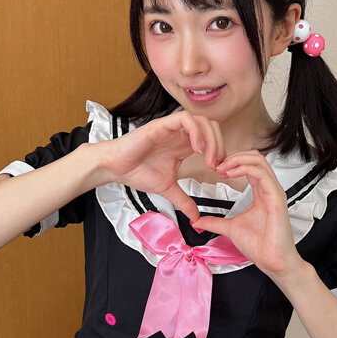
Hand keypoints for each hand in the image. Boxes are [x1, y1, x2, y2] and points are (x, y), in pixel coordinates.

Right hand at [98, 110, 225, 221]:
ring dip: (211, 139)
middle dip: (220, 146)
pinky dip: (196, 132)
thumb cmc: (138, 172)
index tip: (218, 172)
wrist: (115, 168)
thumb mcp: (168, 189)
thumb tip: (196, 218)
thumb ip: (184, 201)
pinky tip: (196, 149)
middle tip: (216, 166)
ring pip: (202, 121)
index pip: (213, 139)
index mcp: (185, 145)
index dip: (221, 153)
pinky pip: (185, 119)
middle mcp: (181, 134)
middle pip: (212, 127)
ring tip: (209, 159)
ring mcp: (172, 128)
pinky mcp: (162, 125)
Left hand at [192, 149, 305, 277]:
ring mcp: (274, 192)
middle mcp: (269, 189)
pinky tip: (230, 173)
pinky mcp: (276, 198)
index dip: (232, 162)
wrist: (273, 261)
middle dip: (234, 156)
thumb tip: (198, 221)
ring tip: (222, 167)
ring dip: (237, 160)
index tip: (215, 169)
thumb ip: (215, 222)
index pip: (249, 165)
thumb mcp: (230, 228)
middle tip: (217, 164)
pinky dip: (244, 169)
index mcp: (261, 193)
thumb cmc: (260, 246)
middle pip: (255, 157)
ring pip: (259, 161)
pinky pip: (261, 174)